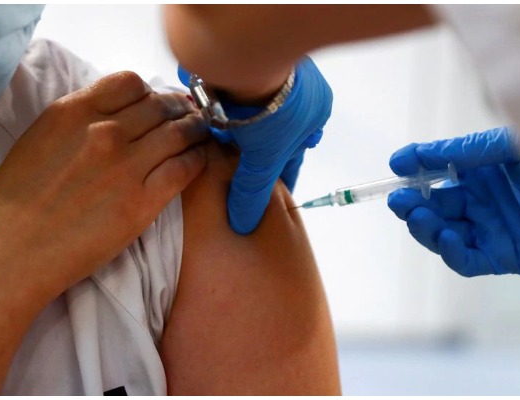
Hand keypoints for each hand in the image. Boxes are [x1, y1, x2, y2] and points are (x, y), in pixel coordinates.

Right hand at [0, 71, 208, 295]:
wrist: (10, 252)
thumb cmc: (14, 200)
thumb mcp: (40, 138)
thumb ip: (78, 120)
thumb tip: (114, 115)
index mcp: (74, 111)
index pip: (130, 82)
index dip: (149, 91)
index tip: (155, 102)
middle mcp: (104, 131)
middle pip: (160, 106)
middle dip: (178, 108)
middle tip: (188, 115)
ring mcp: (126, 166)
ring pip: (179, 133)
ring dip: (195, 130)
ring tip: (201, 133)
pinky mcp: (142, 202)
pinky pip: (185, 169)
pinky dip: (197, 159)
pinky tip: (199, 159)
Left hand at [179, 57, 332, 233]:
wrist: (244, 58)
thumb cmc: (272, 108)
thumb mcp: (265, 158)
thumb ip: (253, 192)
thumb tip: (245, 224)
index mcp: (313, 113)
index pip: (294, 155)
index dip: (279, 178)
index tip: (268, 198)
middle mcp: (291, 95)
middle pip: (269, 137)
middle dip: (253, 157)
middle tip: (237, 178)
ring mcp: (264, 81)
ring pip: (248, 118)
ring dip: (233, 135)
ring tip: (218, 158)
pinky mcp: (237, 70)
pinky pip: (227, 100)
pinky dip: (218, 115)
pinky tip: (206, 129)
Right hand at [388, 127, 519, 276]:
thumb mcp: (508, 146)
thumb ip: (462, 151)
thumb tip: (409, 157)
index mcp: (484, 169)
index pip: (438, 169)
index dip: (414, 167)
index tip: (396, 164)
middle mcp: (484, 200)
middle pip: (434, 204)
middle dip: (411, 202)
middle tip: (399, 199)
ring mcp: (491, 229)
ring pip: (443, 233)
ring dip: (425, 227)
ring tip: (418, 216)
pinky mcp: (502, 256)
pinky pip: (466, 261)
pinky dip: (452, 252)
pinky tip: (449, 237)